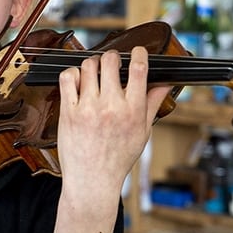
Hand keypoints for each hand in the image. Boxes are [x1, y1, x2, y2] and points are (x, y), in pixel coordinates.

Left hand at [56, 46, 170, 198]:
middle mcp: (111, 107)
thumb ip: (152, 104)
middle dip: (113, 57)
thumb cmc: (118, 158)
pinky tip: (77, 81)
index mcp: (132, 111)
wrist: (92, 181)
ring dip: (92, 65)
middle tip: (112, 63)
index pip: (139, 69)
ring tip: (94, 74)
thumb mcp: (142, 132)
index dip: (138, 54)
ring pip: (88, 67)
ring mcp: (88, 109)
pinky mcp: (68, 113)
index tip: (137, 52)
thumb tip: (165, 83)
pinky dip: (72, 74)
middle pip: (111, 61)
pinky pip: (67, 79)